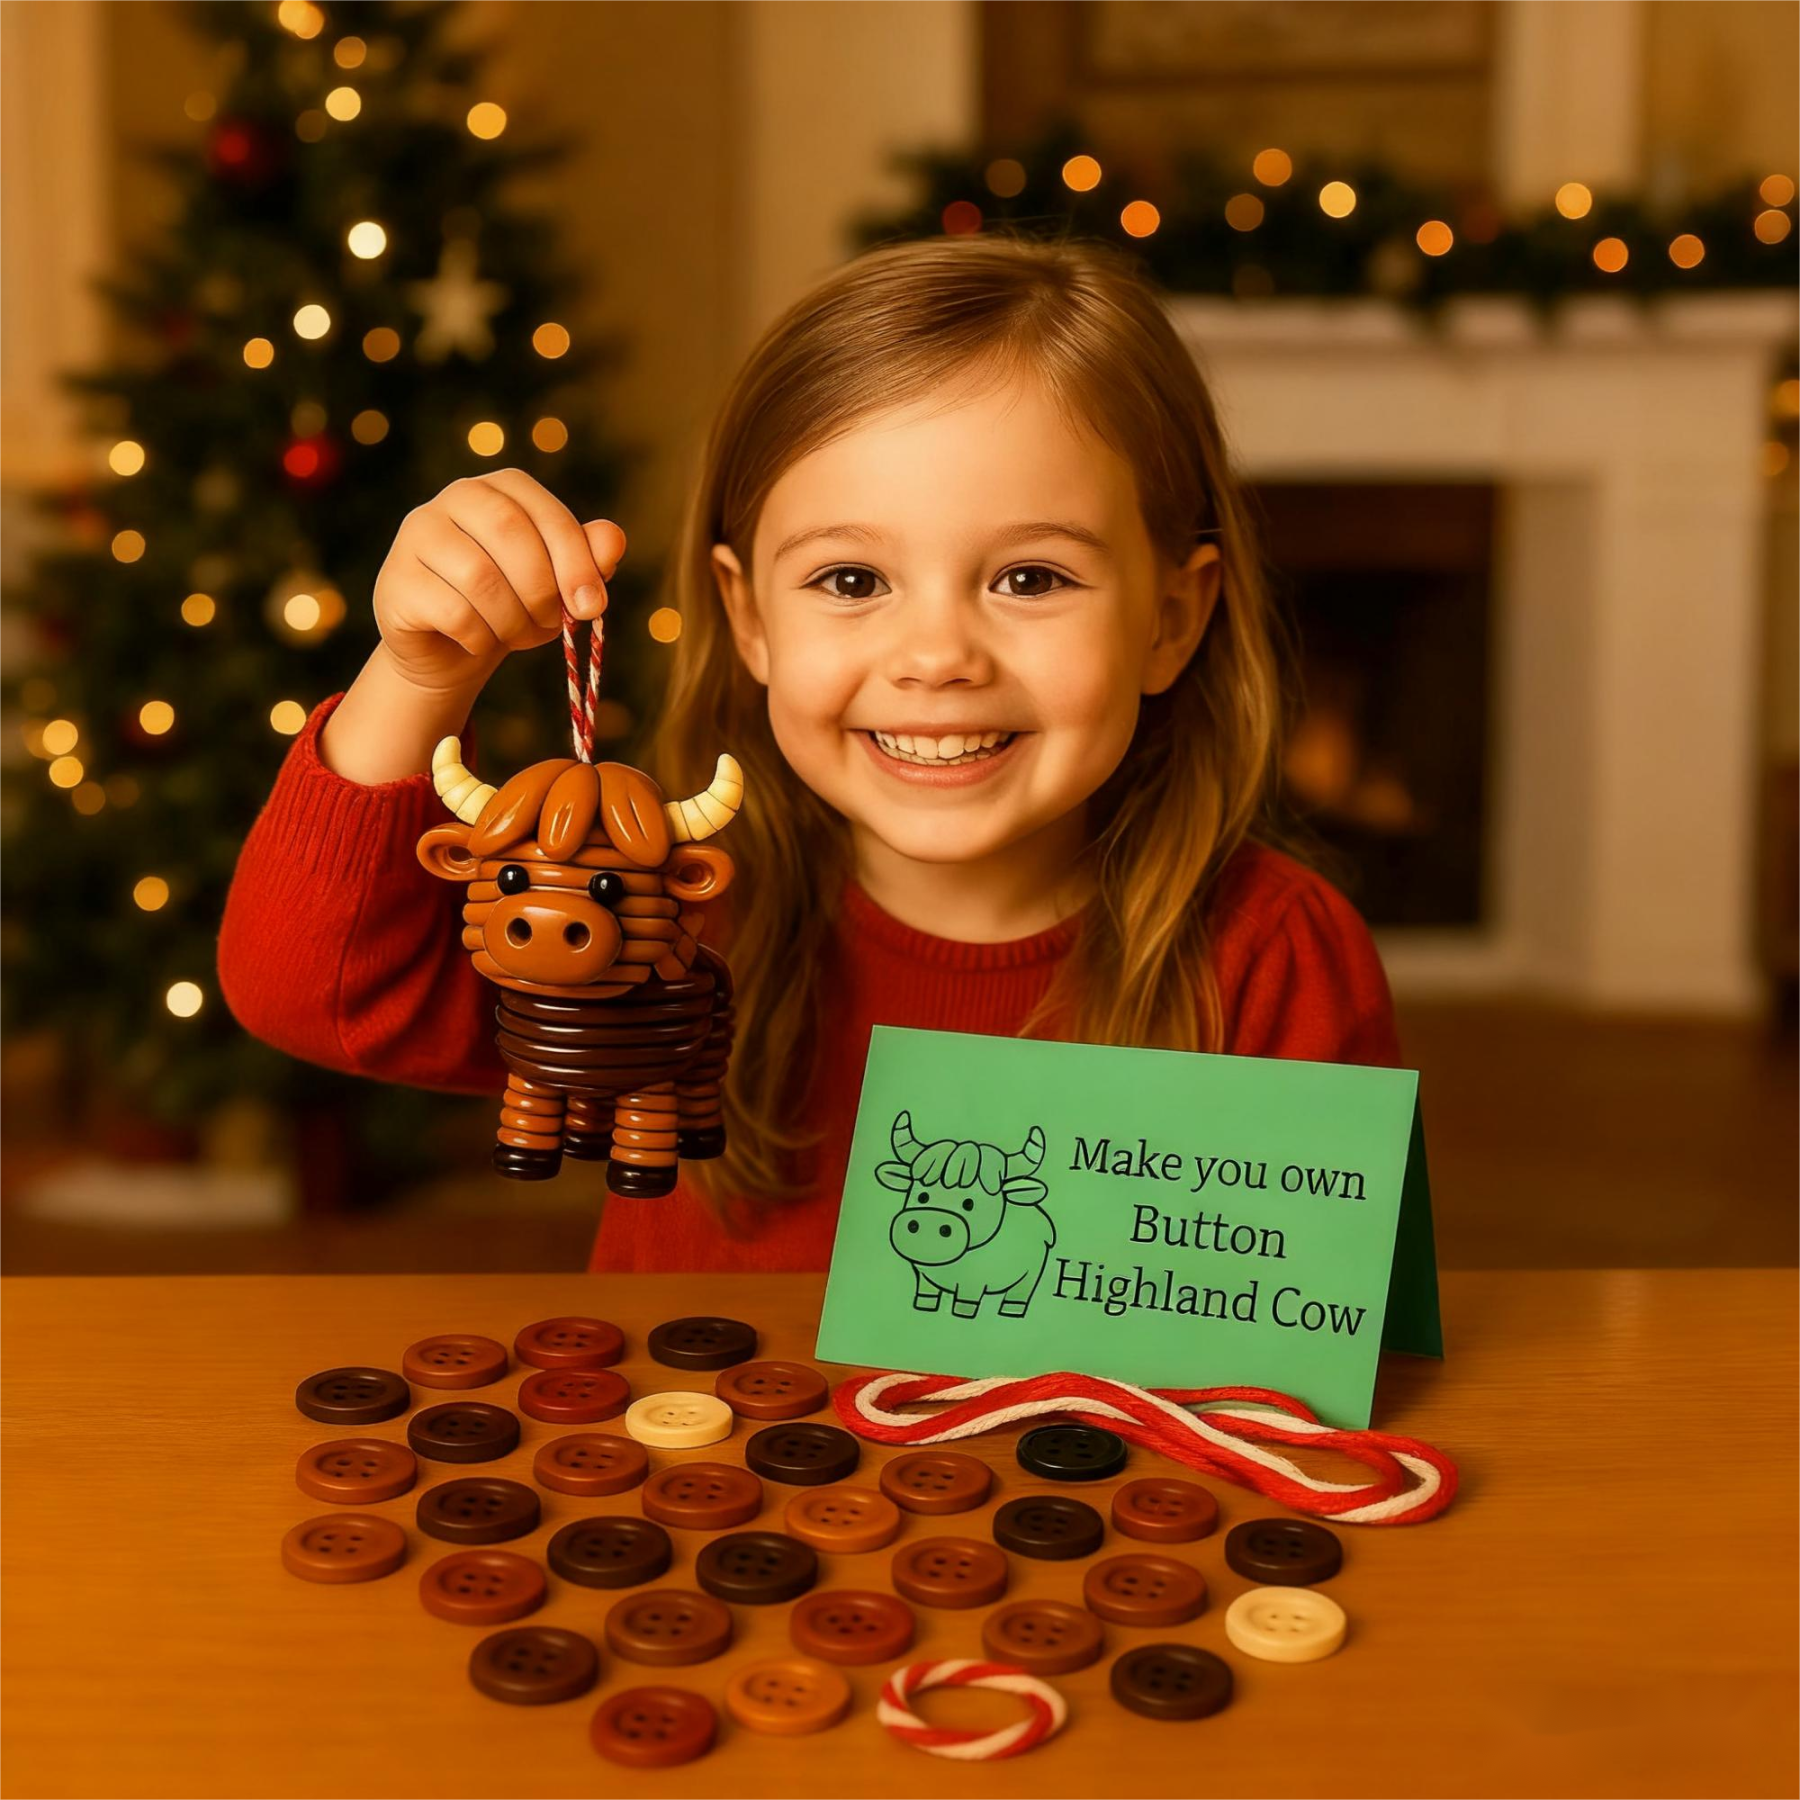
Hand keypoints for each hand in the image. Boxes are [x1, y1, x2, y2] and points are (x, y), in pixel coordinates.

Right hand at [372, 469, 625, 694]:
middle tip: (550, 624)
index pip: (546, 514)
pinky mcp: (397, 579)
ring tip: (516, 634)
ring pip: (480, 577)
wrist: (452, 651)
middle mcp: (456, 497)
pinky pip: (453, 612)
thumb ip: (589, 558)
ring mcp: (418, 533)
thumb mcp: (560, 584)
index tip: (593, 606)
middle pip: (510, 533)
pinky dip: (480, 637)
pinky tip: (478, 640)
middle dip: (542, 590)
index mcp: (503, 489)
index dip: (576, 562)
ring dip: (512, 620)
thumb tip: (613, 540)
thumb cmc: (515, 606)